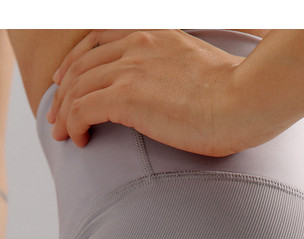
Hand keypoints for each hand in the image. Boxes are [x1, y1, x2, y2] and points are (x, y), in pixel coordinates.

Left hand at [46, 29, 245, 156]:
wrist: (246, 100)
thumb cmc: (238, 96)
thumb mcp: (202, 72)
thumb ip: (178, 73)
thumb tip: (177, 96)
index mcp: (154, 34)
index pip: (99, 39)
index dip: (76, 61)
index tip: (67, 81)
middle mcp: (137, 43)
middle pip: (81, 62)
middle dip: (63, 90)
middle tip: (56, 116)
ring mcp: (129, 68)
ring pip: (76, 86)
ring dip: (63, 112)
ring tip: (62, 134)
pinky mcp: (125, 96)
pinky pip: (81, 108)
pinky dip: (73, 125)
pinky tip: (79, 140)